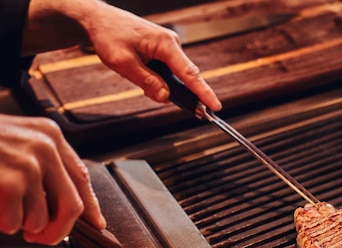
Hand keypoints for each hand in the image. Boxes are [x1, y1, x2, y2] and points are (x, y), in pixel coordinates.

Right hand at [0, 114, 105, 244]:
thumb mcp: (15, 142)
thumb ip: (41, 167)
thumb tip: (66, 208)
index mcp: (49, 136)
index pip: (82, 178)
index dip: (91, 207)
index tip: (95, 225)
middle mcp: (45, 148)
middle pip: (72, 206)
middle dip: (58, 231)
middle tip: (41, 238)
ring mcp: (29, 165)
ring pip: (41, 219)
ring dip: (19, 224)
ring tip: (0, 207)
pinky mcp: (11, 183)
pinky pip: (15, 223)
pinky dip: (1, 223)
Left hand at [84, 2, 221, 110]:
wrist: (99, 19)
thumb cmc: (109, 34)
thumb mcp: (123, 63)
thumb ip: (146, 81)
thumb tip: (165, 97)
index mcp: (165, 44)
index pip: (189, 73)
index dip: (203, 92)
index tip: (215, 106)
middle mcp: (171, 44)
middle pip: (184, 77)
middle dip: (175, 92)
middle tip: (163, 99)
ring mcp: (167, 47)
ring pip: (172, 76)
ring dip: (158, 84)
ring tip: (135, 75)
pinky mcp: (161, 51)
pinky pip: (165, 71)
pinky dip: (155, 79)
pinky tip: (139, 73)